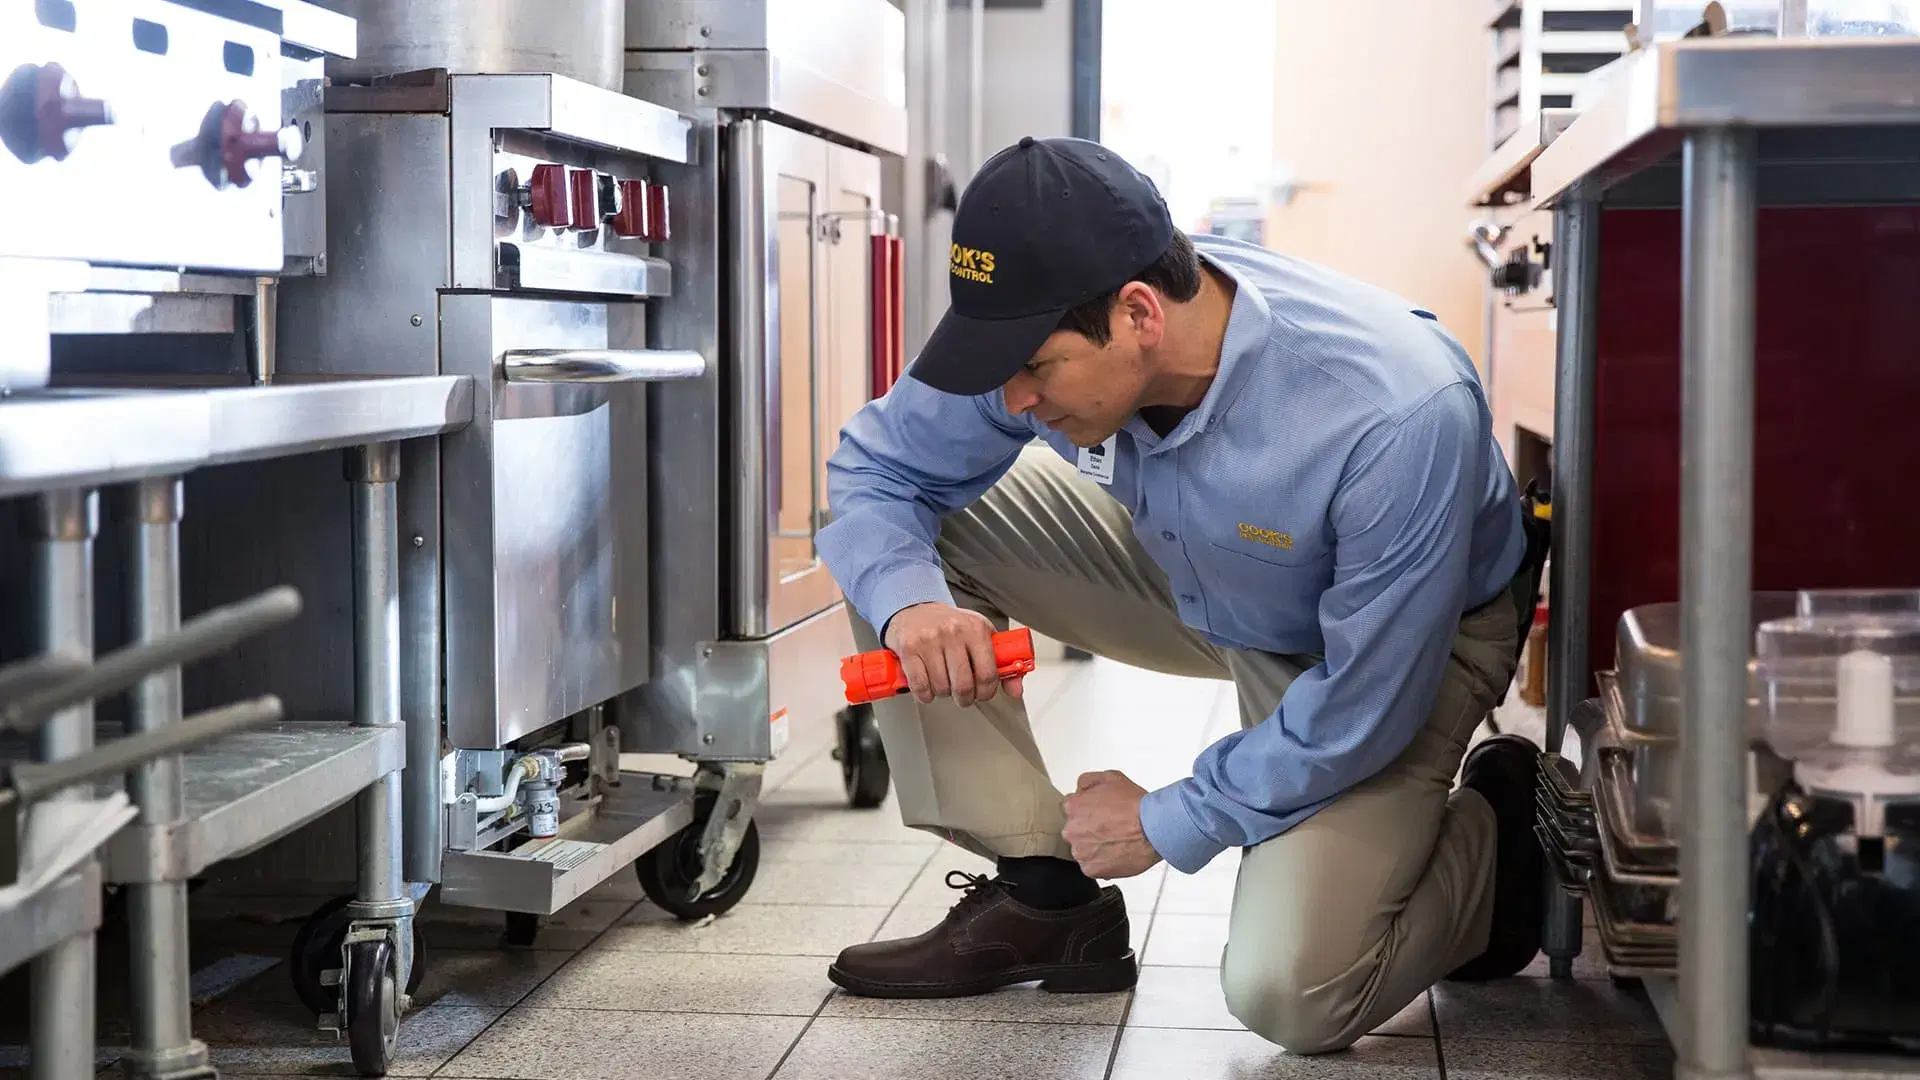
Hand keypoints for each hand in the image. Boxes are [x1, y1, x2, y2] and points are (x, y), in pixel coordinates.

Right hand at [882, 602, 1024, 706]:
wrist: (916, 607)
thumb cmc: (950, 624)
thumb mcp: (981, 635)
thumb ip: (1001, 663)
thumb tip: (1016, 690)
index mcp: (975, 629)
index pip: (988, 673)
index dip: (986, 692)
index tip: (983, 694)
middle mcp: (953, 632)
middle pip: (964, 685)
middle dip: (965, 698)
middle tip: (963, 695)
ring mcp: (929, 640)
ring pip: (941, 688)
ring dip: (943, 693)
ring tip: (943, 683)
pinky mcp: (909, 648)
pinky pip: (920, 686)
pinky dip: (924, 694)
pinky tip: (927, 687)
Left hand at [1062, 770, 1161, 878]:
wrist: (1153, 828)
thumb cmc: (1135, 805)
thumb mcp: (1110, 777)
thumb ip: (1088, 781)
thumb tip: (1080, 790)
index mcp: (1073, 807)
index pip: (1070, 809)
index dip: (1086, 811)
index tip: (1097, 815)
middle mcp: (1072, 830)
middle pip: (1074, 831)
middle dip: (1088, 830)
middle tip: (1109, 829)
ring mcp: (1080, 852)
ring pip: (1082, 850)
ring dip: (1094, 847)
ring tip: (1115, 842)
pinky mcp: (1091, 869)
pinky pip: (1092, 867)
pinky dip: (1102, 863)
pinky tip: (1116, 854)